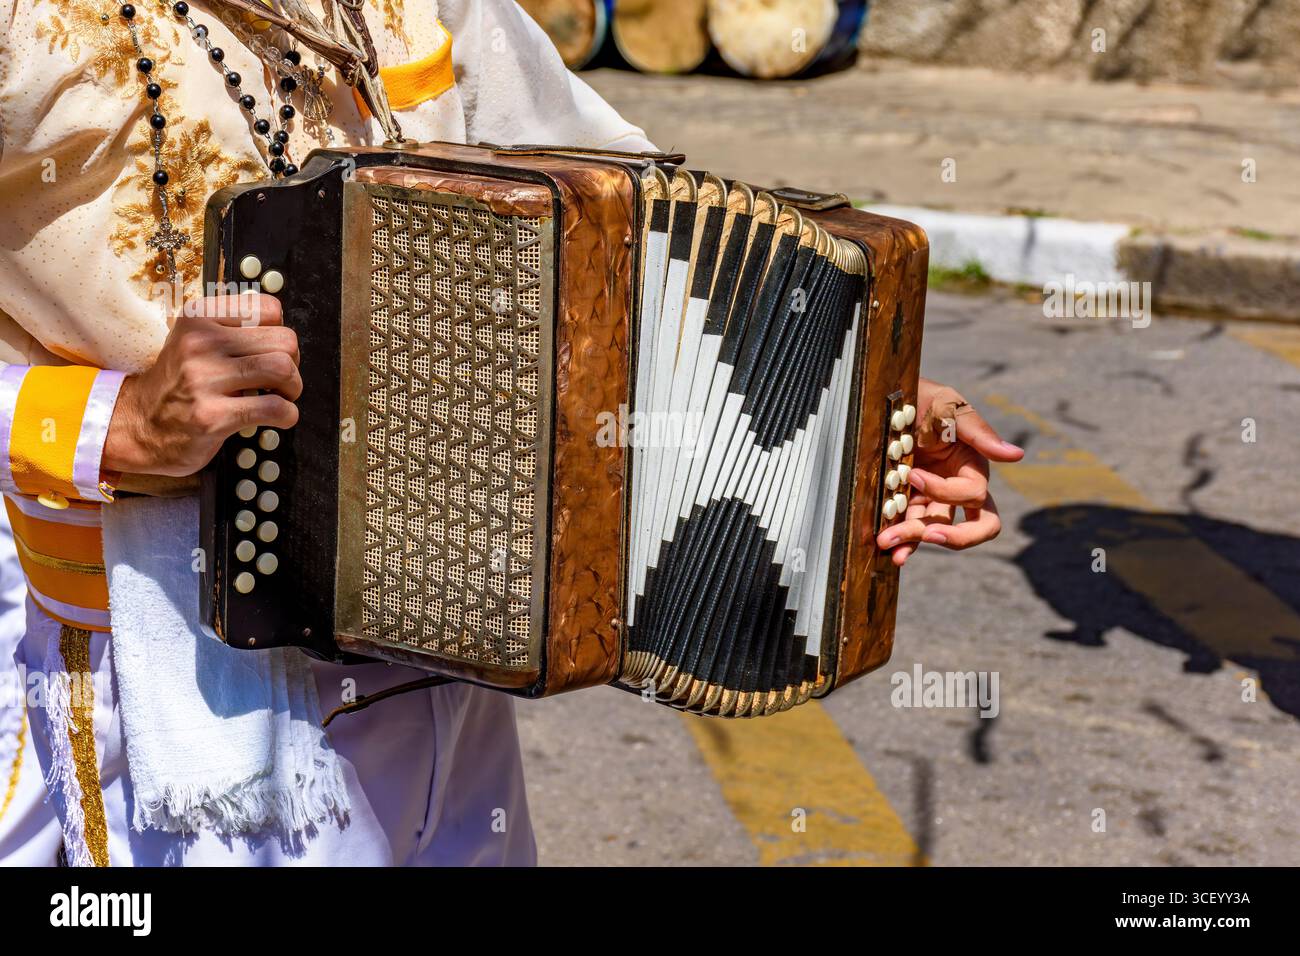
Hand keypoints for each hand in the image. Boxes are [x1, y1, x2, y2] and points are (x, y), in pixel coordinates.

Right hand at [102, 293, 300, 476]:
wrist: (138, 425)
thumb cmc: (179, 383)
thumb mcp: (194, 340)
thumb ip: (233, 328)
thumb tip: (283, 331)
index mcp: (198, 317)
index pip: (269, 309)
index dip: (280, 333)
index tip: (270, 352)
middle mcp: (199, 344)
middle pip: (284, 341)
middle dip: (293, 363)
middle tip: (281, 380)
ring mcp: (204, 380)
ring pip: (282, 369)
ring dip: (294, 387)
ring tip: (281, 396)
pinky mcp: (213, 416)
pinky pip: (274, 408)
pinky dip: (288, 414)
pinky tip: (278, 417)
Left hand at [875, 377, 1022, 565]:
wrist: (892, 399)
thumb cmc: (927, 398)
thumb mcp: (950, 407)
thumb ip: (980, 433)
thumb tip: (1017, 455)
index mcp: (973, 468)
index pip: (972, 494)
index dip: (944, 490)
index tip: (913, 474)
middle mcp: (957, 487)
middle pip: (973, 526)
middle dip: (952, 536)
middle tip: (926, 537)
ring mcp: (932, 498)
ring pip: (933, 530)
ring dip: (912, 539)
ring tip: (887, 543)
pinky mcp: (909, 501)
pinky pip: (910, 525)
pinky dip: (901, 538)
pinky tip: (887, 548)